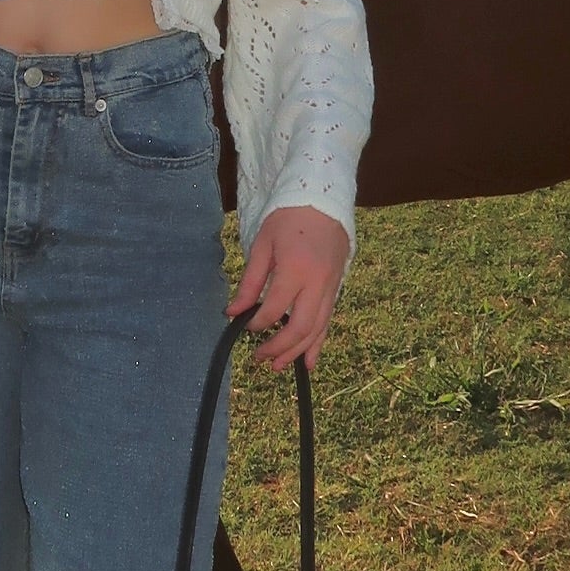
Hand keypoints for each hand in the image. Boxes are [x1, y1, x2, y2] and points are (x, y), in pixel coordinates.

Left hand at [230, 206, 350, 370]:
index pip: (275, 308)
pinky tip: (308, 363)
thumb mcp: (263, 245)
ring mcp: (331, 288)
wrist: (323, 204)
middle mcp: (317, 283)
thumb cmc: (288, 220)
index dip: (258, 323)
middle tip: (258, 358)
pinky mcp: (337, 290)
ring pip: (316, 329)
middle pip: (300, 327)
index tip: (244, 327)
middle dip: (278, 347)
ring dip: (296, 351)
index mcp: (296, 269)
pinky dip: (318, 344)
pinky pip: (328, 323)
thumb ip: (250, 282)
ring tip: (277, 366)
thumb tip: (232, 312)